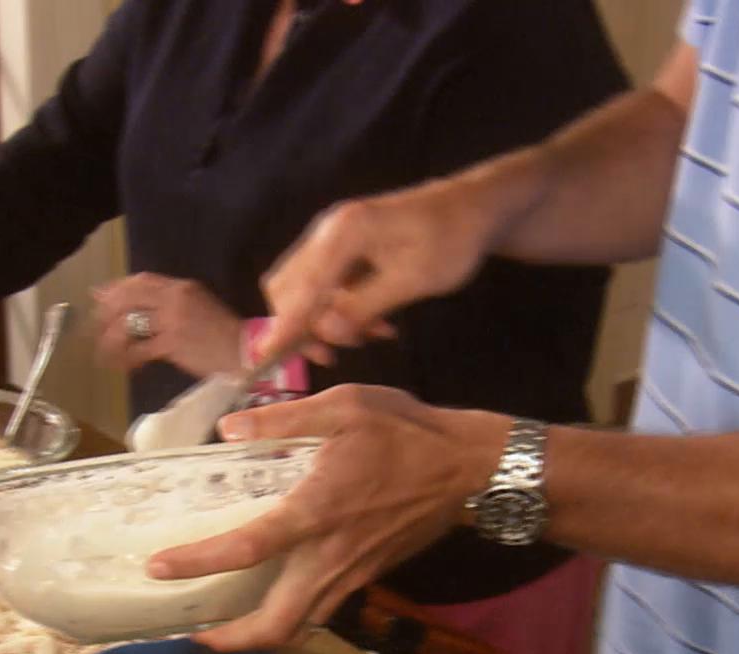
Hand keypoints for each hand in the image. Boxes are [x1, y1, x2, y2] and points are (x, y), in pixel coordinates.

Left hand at [90, 274, 243, 378]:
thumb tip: (140, 307)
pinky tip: (126, 367)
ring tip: (106, 353)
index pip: (141, 280)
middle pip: (128, 297)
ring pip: (129, 324)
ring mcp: (172, 320)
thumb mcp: (198, 307)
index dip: (116, 289)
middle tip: (95, 328)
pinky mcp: (172, 343)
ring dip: (111, 340)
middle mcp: (174, 298)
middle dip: (105, 312)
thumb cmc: (222, 334)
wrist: (245, 352)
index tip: (100, 298)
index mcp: (181, 287)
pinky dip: (128, 359)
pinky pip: (140, 349)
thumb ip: (168, 303)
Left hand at [147, 384, 511, 651]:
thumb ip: (284, 420)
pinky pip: (323, 610)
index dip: (198, 562)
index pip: (247, 549)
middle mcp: (331, 557)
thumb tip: (229, 429)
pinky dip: (291, 616)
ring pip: (301, 627)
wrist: (471, 469)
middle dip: (231, 640)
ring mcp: (353, 573)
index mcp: (317, 513)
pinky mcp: (368, 575)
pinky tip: (273, 595)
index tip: (159, 569)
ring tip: (226, 624)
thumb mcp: (346, 406)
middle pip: (276, 625)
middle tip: (195, 630)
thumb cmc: (407, 433)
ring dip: (259, 635)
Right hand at [256, 175, 496, 358]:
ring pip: (304, 289)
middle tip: (335, 354)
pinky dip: (340, 309)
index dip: (283, 326)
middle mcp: (328, 231)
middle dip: (304, 327)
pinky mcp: (342, 247)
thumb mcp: (414, 279)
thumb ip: (366, 306)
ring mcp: (332, 237)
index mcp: (345, 233)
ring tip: (371, 335)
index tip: (264, 359)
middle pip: (288, 288)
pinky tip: (376, 324)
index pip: (301, 288)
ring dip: (326, 321)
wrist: (473, 208)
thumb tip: (327, 332)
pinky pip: (325, 285)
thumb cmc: (451, 240)